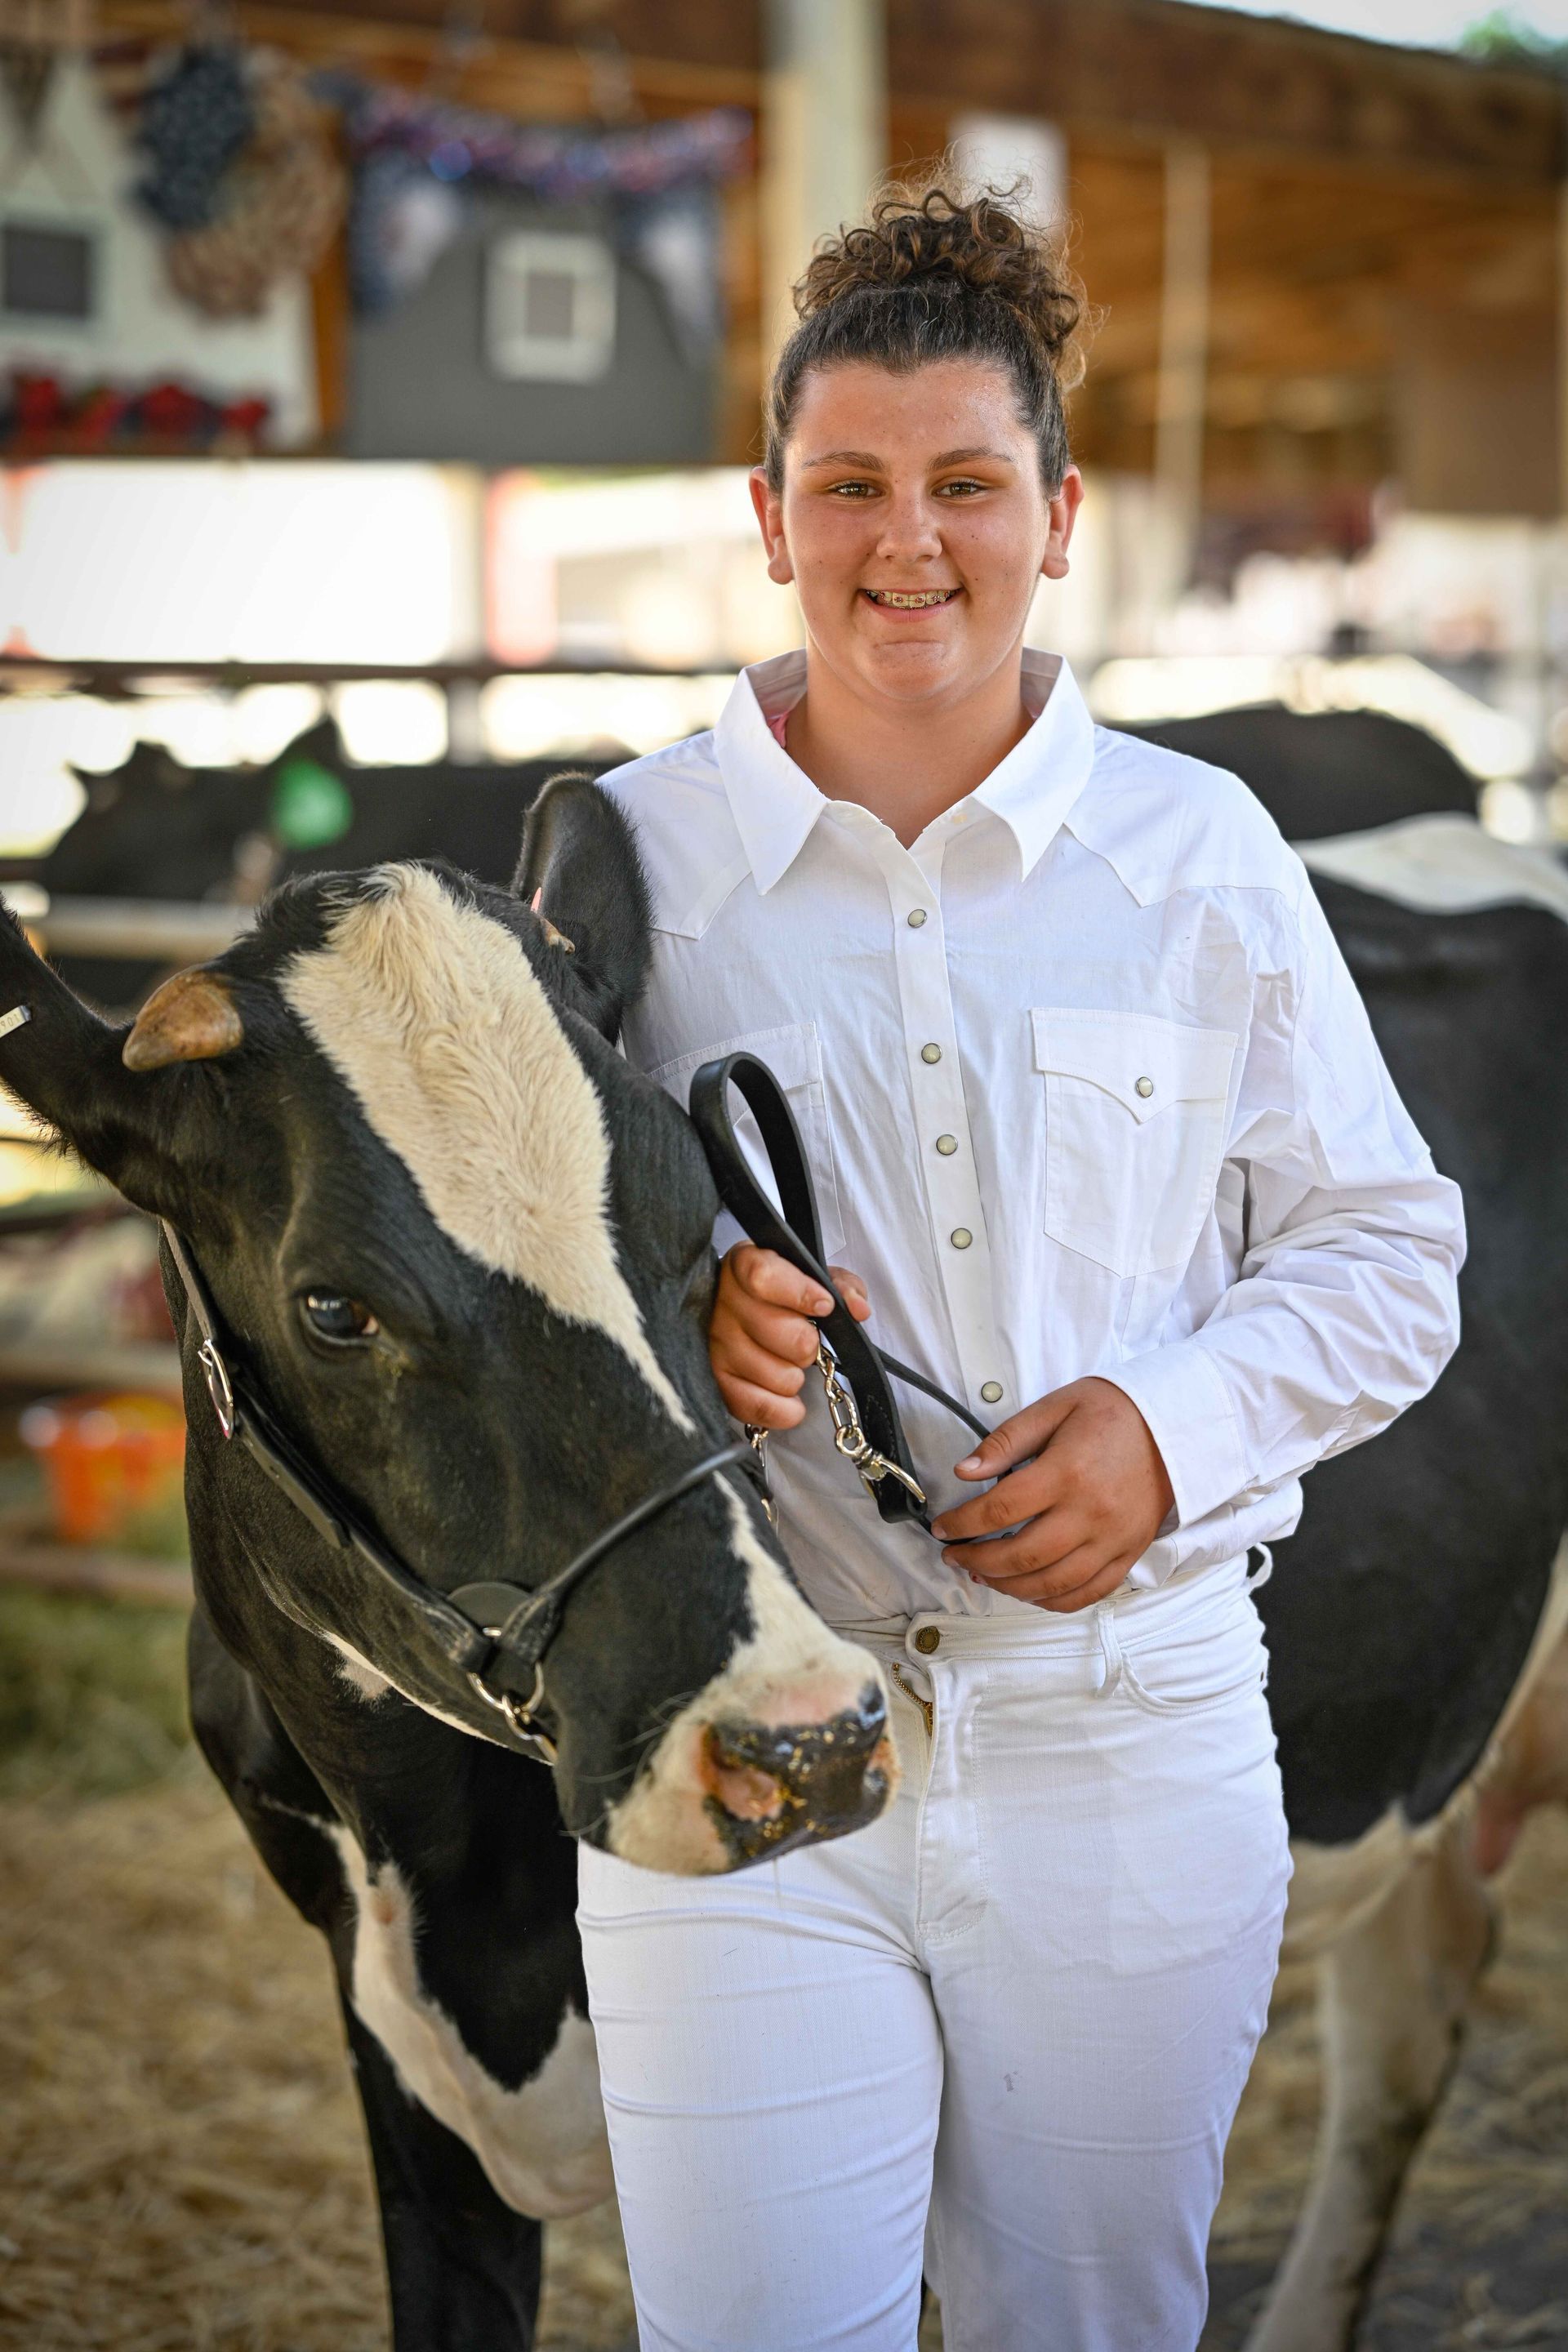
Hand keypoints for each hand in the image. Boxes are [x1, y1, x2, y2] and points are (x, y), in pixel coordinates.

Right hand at [709, 1244, 870, 1429]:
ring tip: (787, 1363)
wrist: (738, 1310)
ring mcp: (715, 1344)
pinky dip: (785, 1410)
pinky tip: (789, 1399)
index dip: (800, 1294)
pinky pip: (759, 1408)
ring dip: (796, 1375)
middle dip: (808, 1344)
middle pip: (785, 1335)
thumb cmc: (780, 1291)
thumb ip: (841, 1284)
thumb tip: (858, 1310)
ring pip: (780, 1377)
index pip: (764, 1278)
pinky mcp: (716, 1381)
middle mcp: (723, 1303)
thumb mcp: (811, 1275)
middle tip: (804, 1339)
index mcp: (744, 1265)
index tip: (825, 1305)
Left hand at [930, 1379, 1174, 1613]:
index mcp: (1066, 1472)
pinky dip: (1052, 1601)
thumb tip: (965, 1471)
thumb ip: (1007, 1441)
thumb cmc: (1113, 1412)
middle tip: (955, 1556)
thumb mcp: (1055, 1407)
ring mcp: (1112, 1539)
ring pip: (1051, 1584)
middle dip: (978, 1562)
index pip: (1000, 1510)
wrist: (1175, 1426)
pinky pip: (1087, 1594)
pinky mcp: (1129, 1554)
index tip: (942, 1528)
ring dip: (1008, 1587)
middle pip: (1021, 1556)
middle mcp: (1090, 1513)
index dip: (962, 1524)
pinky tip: (1028, 1591)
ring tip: (983, 1576)